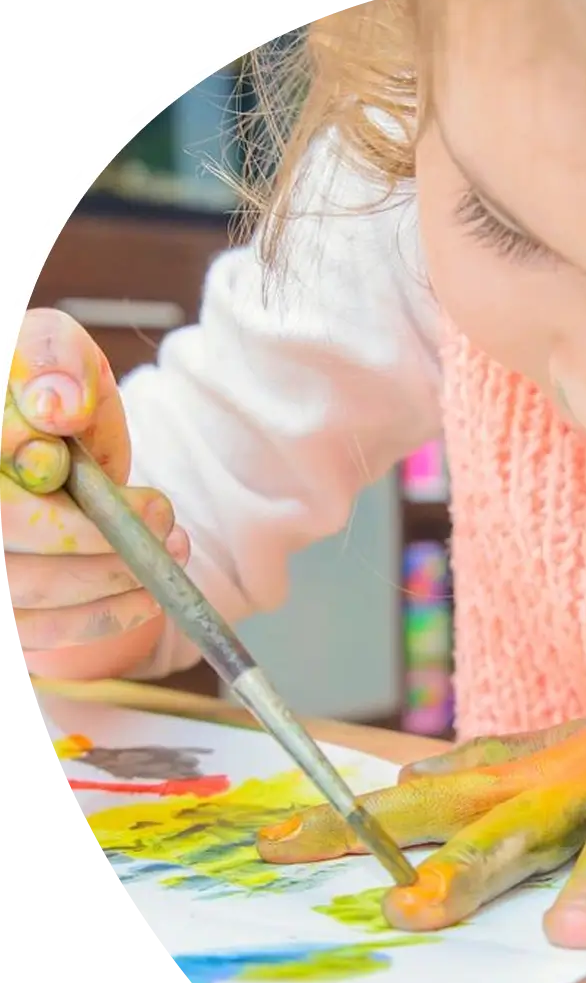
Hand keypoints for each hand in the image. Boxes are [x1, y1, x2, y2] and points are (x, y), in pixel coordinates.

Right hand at [3, 309, 187, 678]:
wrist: (49, 431)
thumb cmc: (50, 388)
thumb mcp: (58, 349)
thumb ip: (56, 361)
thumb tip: (58, 410)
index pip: (3, 505)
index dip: (68, 505)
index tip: (147, 503)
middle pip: (13, 556)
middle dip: (106, 548)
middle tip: (167, 523)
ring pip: (29, 599)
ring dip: (113, 583)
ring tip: (171, 551)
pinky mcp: (2, 604)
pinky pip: (40, 633)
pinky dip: (102, 617)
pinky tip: (146, 594)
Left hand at [258, 651, 585, 947]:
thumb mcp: (556, 757)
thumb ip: (485, 770)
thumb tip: (400, 778)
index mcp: (542, 777)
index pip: (434, 799)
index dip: (356, 825)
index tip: (278, 849)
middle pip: (521, 825)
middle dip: (467, 869)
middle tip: (413, 912)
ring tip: (578, 929)